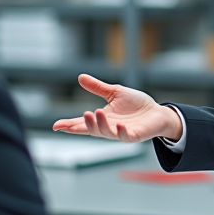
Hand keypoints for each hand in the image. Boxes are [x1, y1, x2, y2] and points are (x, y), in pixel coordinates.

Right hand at [52, 74, 182, 142]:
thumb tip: (80, 77)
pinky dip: (121, 132)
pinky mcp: (134, 135)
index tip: (56, 126)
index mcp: (102, 119)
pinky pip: (126, 137)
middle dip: (83, 126)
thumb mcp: (114, 93)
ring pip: (106, 133)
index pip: (83, 123)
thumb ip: (98, 88)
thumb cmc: (136, 105)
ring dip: (100, 124)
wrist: (157, 112)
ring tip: (96, 112)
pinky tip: (119, 126)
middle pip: (92, 130)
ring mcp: (121, 133)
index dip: (69, 125)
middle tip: (81, 115)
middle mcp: (109, 128)